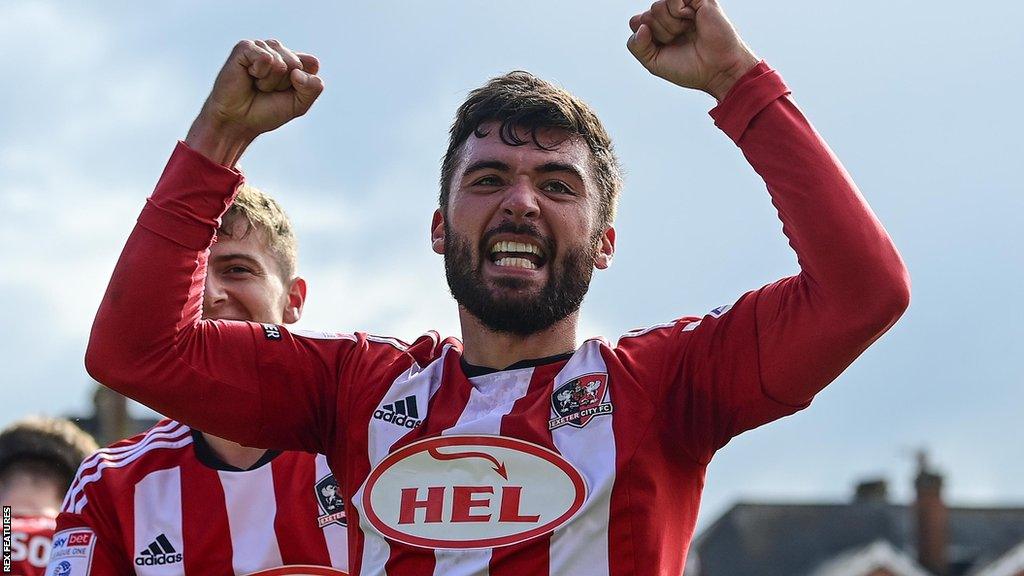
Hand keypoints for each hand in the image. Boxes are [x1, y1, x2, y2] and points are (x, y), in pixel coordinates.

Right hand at [185, 39, 324, 165]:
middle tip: (267, 91)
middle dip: (283, 85)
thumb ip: (313, 88)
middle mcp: (278, 50)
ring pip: (281, 62)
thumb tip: (298, 71)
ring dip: (270, 82)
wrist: (238, 121)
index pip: (312, 63)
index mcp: (293, 60)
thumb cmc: (267, 112)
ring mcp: (261, 46)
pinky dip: (259, 74)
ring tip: (257, 85)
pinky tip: (248, 76)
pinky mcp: (245, 47)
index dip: (302, 85)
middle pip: (296, 64)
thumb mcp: (299, 104)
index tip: (285, 93)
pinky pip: (266, 58)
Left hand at [626, 0, 758, 100]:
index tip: (664, 48)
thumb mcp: (653, 63)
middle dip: (660, 33)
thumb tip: (639, 25)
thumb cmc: (689, 68)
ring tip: (688, 31)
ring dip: (670, 25)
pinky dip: (678, 12)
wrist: (717, 69)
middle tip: (681, 41)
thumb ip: (636, 46)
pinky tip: (692, 20)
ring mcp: (682, 5)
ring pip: (656, 7)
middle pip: (646, 16)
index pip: (635, 22)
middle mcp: (668, 15)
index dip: (645, 37)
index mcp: (658, 29)